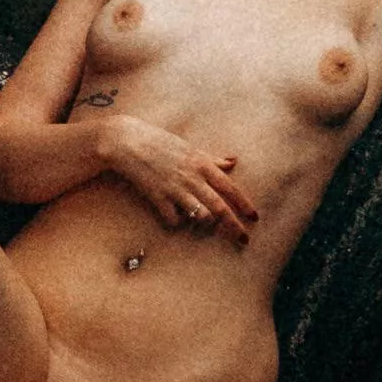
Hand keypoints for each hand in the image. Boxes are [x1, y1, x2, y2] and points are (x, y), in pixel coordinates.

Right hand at [112, 128, 262, 238]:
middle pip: (220, 207)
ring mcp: (175, 189)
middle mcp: (192, 178)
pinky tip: (174, 218)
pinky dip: (177, 223)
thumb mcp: (190, 147)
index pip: (230, 188)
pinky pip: (174, 219)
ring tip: (202, 224)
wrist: (127, 141)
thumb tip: (234, 161)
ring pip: (200, 216)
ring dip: (205, 224)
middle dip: (234, 226)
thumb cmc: (159, 142)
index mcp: (202, 164)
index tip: (254, 218)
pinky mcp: (157, 197)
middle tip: (243, 240)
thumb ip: (213, 158)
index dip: (244, 204)